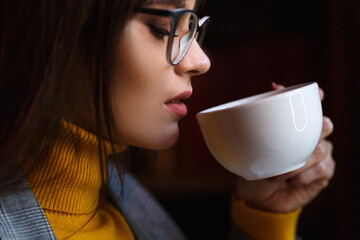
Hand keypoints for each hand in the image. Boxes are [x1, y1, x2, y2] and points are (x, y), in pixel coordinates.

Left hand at [234, 83, 334, 212]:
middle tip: (295, 139)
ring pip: (321, 148)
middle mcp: (312, 136)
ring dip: (299, 161)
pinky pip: (323, 168)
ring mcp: (320, 155)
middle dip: (314, 129)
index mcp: (295, 125)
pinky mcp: (322, 174)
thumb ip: (253, 129)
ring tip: (277, 173)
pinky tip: (291, 181)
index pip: (313, 105)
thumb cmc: (255, 167)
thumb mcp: (250, 147)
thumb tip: (239, 113)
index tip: (313, 94)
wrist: (258, 197)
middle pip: (325, 124)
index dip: (318, 96)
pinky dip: (304, 175)